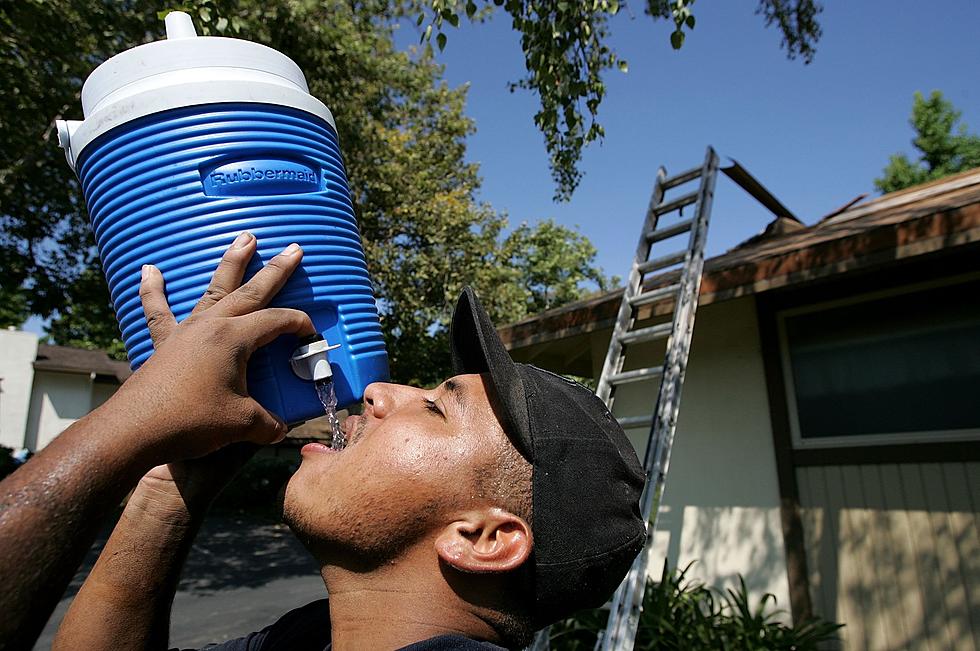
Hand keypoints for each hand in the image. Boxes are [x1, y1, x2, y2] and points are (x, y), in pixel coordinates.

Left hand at [108, 233, 315, 465]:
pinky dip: (153, 290)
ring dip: (231, 263)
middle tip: (293, 248)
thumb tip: (280, 429)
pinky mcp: (164, 343)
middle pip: (250, 292)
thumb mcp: (242, 425)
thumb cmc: (192, 421)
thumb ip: (267, 424)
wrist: (135, 430)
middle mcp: (211, 326)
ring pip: (214, 289)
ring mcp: (185, 330)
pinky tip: (149, 270)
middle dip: (275, 270)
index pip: (276, 321)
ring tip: (244, 238)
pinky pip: (158, 310)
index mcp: (234, 338)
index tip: (312, 334)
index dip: (298, 324)